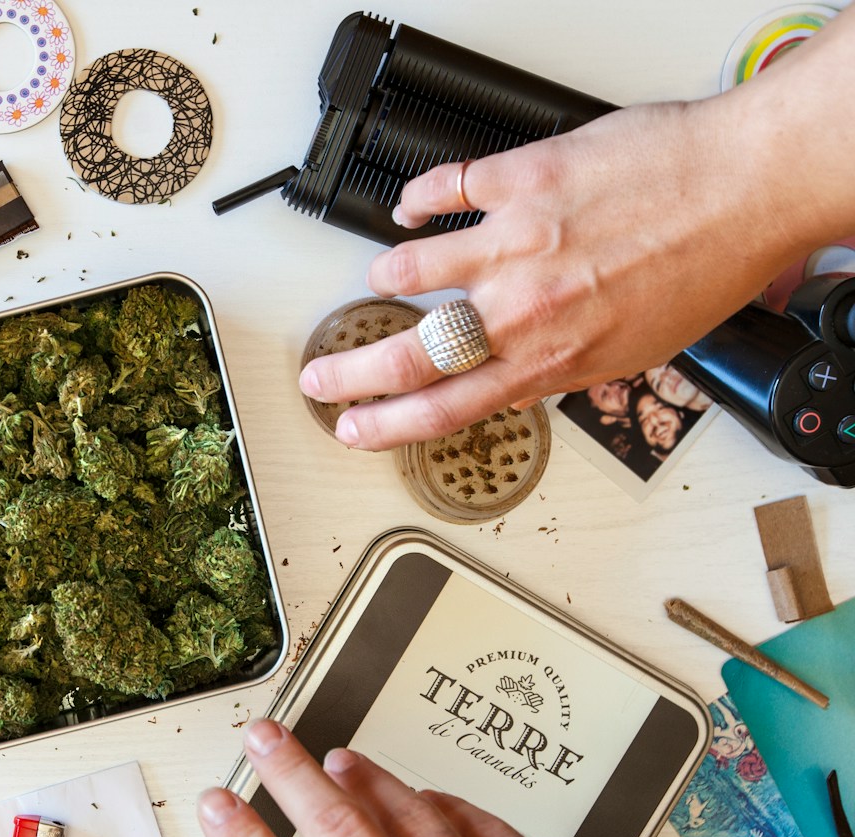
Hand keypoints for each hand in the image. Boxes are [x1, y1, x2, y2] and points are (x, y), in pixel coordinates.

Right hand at [301, 92, 839, 449]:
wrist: (747, 184)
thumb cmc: (708, 261)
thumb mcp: (637, 349)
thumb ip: (566, 365)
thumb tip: (526, 376)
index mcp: (550, 357)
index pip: (443, 409)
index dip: (384, 427)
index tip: (353, 428)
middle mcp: (523, 306)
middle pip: (407, 354)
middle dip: (348, 373)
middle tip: (320, 375)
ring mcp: (515, 239)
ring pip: (412, 267)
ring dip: (388, 277)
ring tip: (381, 279)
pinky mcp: (521, 179)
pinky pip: (448, 188)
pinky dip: (419, 198)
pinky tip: (411, 202)